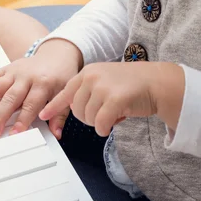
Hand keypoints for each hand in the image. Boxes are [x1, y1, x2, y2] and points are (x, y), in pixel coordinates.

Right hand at [0, 39, 82, 138]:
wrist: (58, 54)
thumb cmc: (62, 76)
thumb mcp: (66, 93)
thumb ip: (60, 114)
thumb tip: (57, 133)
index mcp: (44, 83)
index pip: (31, 104)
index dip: (23, 120)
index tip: (15, 133)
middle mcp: (28, 77)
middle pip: (12, 97)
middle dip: (1, 115)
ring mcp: (16, 71)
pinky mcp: (8, 68)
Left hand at [39, 61, 183, 136]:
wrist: (158, 82)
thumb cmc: (134, 84)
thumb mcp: (106, 80)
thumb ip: (89, 90)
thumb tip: (76, 109)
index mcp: (88, 72)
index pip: (66, 91)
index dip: (54, 106)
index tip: (43, 115)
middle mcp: (92, 77)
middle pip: (77, 111)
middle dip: (89, 118)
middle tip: (106, 113)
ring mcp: (102, 87)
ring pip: (87, 119)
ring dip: (100, 122)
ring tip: (115, 112)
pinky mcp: (114, 99)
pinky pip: (100, 123)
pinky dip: (105, 128)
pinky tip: (116, 121)